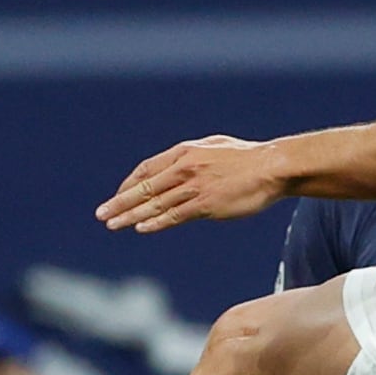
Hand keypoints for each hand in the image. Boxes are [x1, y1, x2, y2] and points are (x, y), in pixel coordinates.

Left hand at [99, 135, 288, 232]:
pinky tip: (141, 228)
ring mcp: (194, 187)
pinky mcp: (206, 204)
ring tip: (113, 224)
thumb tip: (179, 165)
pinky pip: (174, 215)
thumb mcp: (214, 146)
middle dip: (120, 202)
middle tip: (101, 214)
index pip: (146, 169)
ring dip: (131, 215)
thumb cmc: (248, 157)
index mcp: (184, 152)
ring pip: (155, 204)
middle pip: (144, 188)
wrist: (273, 168)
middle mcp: (184, 169)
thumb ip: (193, 156)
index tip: (118, 196)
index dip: (128, 184)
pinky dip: (156, 222)